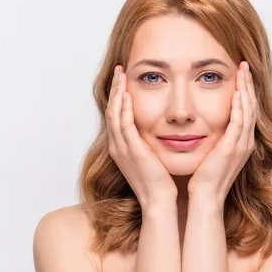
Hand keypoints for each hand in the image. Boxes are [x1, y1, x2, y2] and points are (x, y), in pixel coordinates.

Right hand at [106, 65, 176, 210]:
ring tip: (122, 75)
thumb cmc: (160, 182)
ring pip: (115, 114)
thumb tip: (160, 128)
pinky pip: (124, 125)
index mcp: (121, 148)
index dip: (118, 96)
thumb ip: (149, 142)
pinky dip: (124, 109)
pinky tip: (129, 95)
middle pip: (111, 111)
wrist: (159, 201)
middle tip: (119, 70)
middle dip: (115, 89)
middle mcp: (117, 147)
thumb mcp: (151, 157)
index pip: (116, 115)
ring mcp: (122, 149)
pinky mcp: (132, 151)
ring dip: (118, 93)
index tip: (124, 80)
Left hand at [187, 61, 257, 206]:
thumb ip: (213, 138)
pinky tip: (237, 90)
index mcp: (241, 143)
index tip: (240, 75)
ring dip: (246, 88)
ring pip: (248, 110)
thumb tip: (201, 123)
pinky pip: (240, 120)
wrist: (204, 197)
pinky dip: (240, 104)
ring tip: (243, 71)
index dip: (245, 92)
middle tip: (245, 66)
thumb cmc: (203, 178)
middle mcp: (246, 142)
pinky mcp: (233, 147)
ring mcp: (242, 145)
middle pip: (251, 106)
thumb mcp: (211, 153)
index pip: (246, 111)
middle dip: (248, 85)